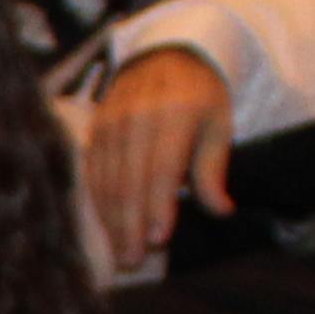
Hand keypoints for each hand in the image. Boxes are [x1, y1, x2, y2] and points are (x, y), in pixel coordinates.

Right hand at [81, 49, 238, 270]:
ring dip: (112, 220)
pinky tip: (106, 225)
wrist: (167, 53)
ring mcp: (112, 121)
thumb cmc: (201, 96)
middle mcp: (138, 117)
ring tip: (121, 253)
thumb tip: (221, 209)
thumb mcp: (219, 125)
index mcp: (175, 114)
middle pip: (129, 180)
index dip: (157, 205)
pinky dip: (98, 201)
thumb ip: (213, 168)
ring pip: (107, 179)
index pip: (162, 167)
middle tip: (133, 260)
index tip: (158, 238)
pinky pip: (93, 170)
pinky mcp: (96, 127)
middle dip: (130, 224)